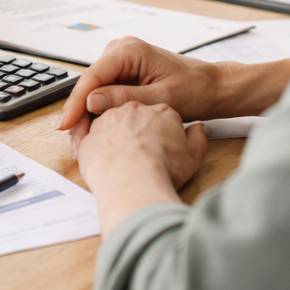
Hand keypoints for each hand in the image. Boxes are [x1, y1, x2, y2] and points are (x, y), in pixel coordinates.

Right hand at [57, 36, 223, 128]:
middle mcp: (121, 50)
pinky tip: (95, 130)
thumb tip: (92, 101)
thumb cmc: (195, 89)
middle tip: (75, 141)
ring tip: (83, 141)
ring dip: (87, 113)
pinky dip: (98, 111)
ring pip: (93, 89)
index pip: (93, 76)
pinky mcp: (122, 72)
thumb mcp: (161, 97)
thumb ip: (125, 98)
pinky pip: (103, 91)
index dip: (77, 102)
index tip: (67, 124)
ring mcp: (120, 60)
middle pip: (89, 83)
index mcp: (129, 50)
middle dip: (79, 111)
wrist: (211, 87)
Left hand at [71, 101, 207, 233]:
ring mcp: (109, 120)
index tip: (162, 148)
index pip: (162, 116)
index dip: (163, 133)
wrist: (132, 179)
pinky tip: (107, 166)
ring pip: (113, 126)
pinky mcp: (90, 135)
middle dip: (138, 134)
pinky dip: (99, 151)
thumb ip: (197, 139)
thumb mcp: (193, 155)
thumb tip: (200, 130)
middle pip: (136, 118)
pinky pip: (93, 140)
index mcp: (160, 111)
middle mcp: (132, 110)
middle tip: (143, 156)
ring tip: (124, 164)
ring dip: (117, 140)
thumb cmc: (161, 167)